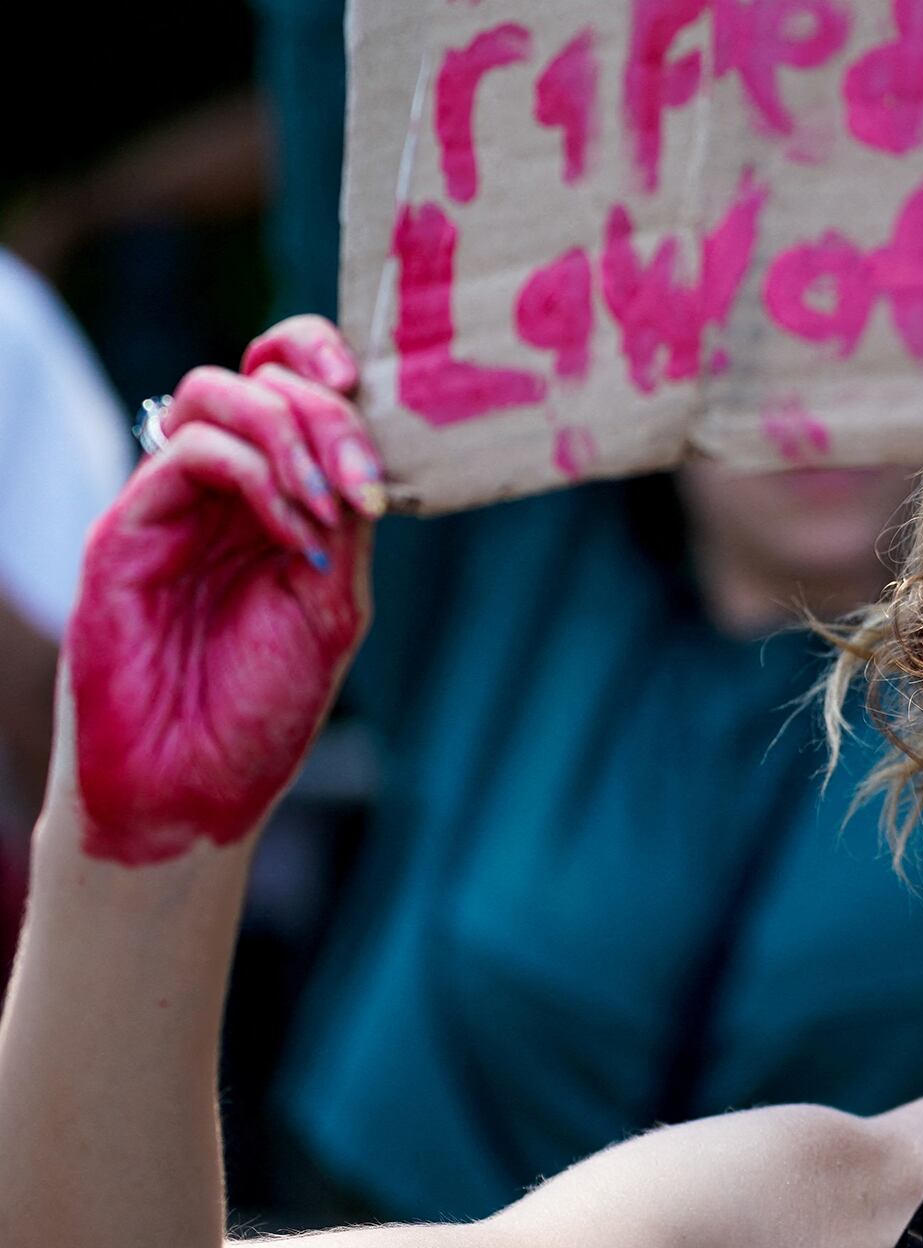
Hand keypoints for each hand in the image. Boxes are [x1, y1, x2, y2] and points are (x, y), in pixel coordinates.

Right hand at [55, 317, 384, 865]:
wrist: (191, 790)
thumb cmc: (260, 710)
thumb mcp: (333, 605)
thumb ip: (346, 522)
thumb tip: (366, 453)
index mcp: (275, 500)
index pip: (288, 383)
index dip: (324, 360)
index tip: (372, 391)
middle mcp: (219, 491)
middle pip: (258, 373)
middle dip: (326, 410)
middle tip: (361, 482)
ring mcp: (170, 505)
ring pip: (215, 395)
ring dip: (291, 434)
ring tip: (328, 508)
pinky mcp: (127, 528)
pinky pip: (188, 451)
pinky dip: (256, 473)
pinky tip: (293, 533)